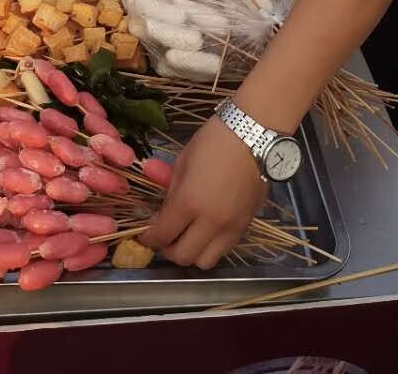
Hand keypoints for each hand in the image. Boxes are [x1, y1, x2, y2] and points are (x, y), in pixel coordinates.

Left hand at [143, 117, 268, 268]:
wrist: (252, 137)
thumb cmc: (212, 142)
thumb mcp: (182, 163)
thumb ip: (171, 192)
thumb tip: (162, 213)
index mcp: (189, 203)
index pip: (163, 235)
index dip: (149, 239)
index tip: (145, 236)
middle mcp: (211, 222)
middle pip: (183, 257)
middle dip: (168, 250)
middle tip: (164, 238)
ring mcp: (231, 227)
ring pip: (206, 261)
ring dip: (192, 253)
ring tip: (186, 238)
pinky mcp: (247, 226)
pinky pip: (225, 249)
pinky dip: (211, 246)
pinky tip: (206, 230)